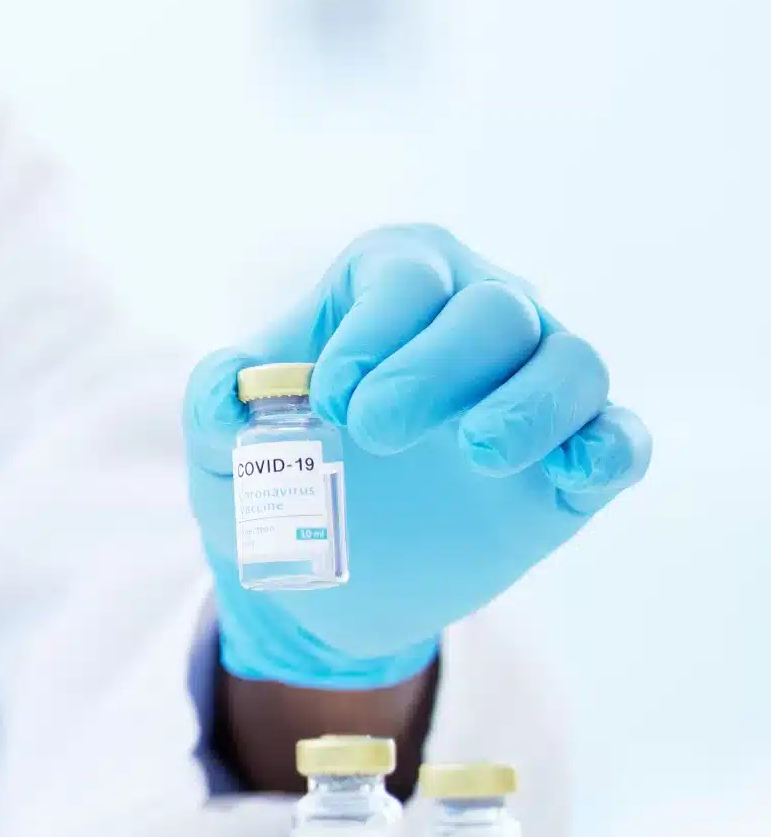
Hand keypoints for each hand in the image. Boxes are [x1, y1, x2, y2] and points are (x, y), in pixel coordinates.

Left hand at [184, 224, 650, 688]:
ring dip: (532, 405)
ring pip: (572, 362)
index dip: (374, 328)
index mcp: (391, 281)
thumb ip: (216, 402)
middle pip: (495, 310)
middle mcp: (478, 314)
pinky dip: (610, 448)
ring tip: (477, 455)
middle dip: (437, 367)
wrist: (321, 564)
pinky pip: (621, 436)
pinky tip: (574, 475)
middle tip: (374, 433)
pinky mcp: (573, 462)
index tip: (329, 399)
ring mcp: (533, 387)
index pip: (406, 273)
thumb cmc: (268, 466)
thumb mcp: (219, 438)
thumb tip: (231, 390)